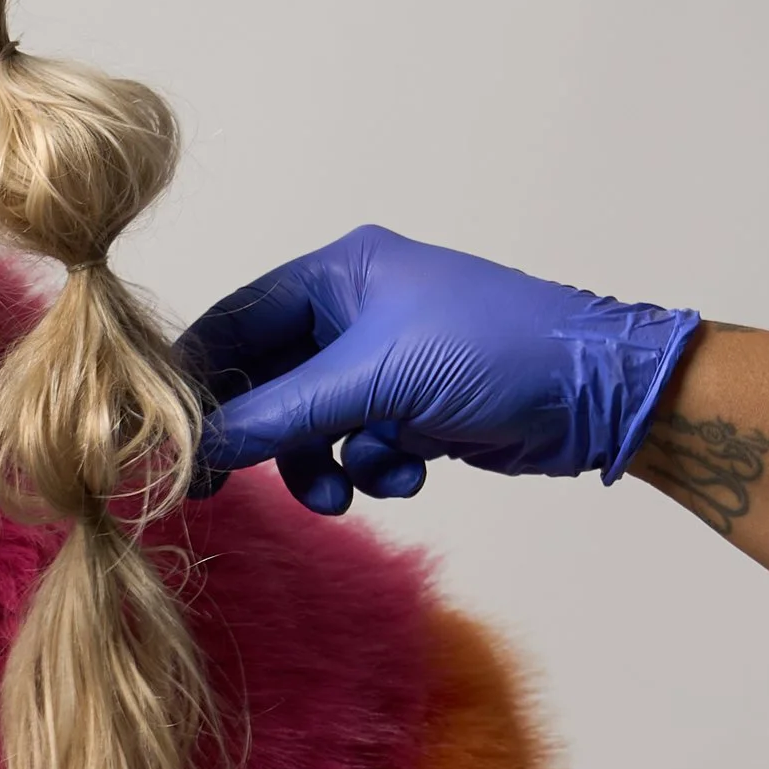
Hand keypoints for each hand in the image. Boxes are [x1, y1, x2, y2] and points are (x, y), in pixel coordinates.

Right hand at [182, 222, 699, 508]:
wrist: (601, 394)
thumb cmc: (496, 353)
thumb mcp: (375, 380)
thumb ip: (278, 415)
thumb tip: (196, 448)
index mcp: (339, 273)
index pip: (235, 321)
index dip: (198, 380)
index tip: (168, 440)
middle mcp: (355, 309)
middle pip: (267, 378)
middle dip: (261, 435)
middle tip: (226, 487)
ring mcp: (385, 359)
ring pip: (309, 422)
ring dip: (317, 464)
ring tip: (342, 495)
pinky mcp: (413, 406)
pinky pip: (357, 444)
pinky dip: (371, 467)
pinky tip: (409, 471)